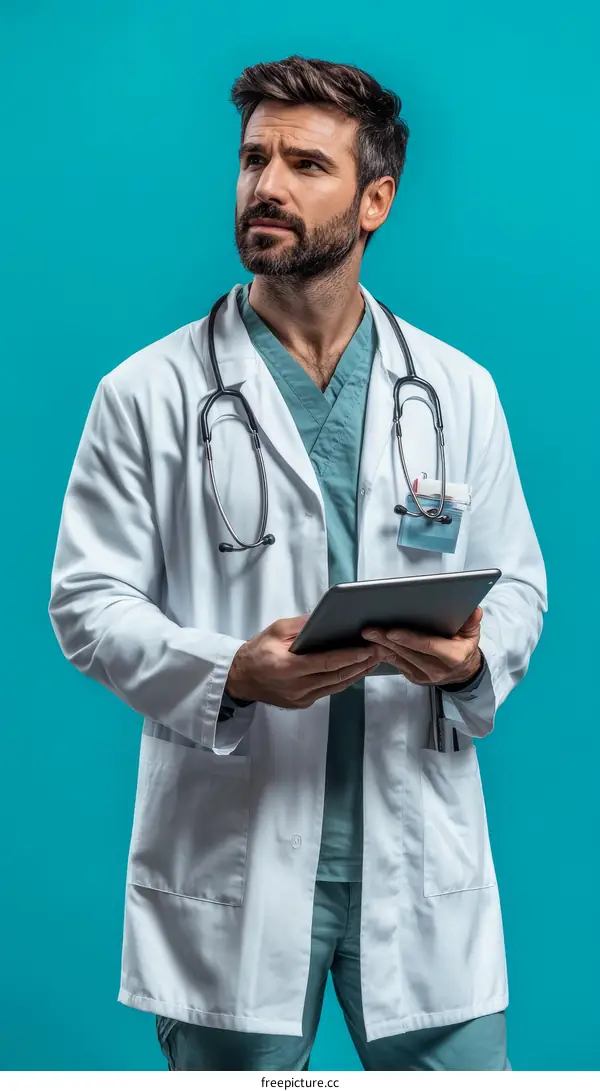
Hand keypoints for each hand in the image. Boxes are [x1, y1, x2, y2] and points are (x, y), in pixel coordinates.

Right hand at [226, 616, 385, 708]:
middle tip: (380, 651)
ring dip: (357, 673)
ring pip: (337, 686)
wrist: (241, 679)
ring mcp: (301, 698)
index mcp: (288, 668)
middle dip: (361, 664)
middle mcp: (296, 687)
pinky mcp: (303, 703)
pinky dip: (344, 679)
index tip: (368, 649)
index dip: (350, 656)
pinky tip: (356, 670)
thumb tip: (327, 617)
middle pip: (337, 676)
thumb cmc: (257, 651)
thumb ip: (302, 626)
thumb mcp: (276, 630)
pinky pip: (329, 690)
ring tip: (374, 660)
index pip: (327, 663)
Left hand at [362, 607, 482, 687]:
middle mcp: (437, 670)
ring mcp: (424, 676)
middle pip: (408, 652)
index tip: (392, 631)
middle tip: (370, 629)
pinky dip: (385, 653)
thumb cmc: (464, 648)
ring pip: (399, 659)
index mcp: (452, 657)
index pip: (428, 646)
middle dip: (387, 640)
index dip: (409, 639)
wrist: (463, 672)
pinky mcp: (414, 678)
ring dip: (382, 646)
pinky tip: (375, 643)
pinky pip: (397, 664)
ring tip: (369, 634)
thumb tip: (473, 610)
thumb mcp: (472, 633)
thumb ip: (471, 621)